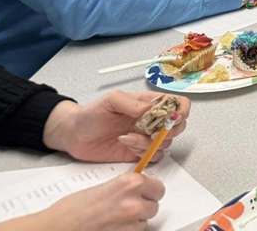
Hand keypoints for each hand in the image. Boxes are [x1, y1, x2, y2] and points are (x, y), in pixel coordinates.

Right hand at [0, 172, 164, 230]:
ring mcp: (130, 223)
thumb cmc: (73, 208)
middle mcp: (133, 202)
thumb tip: (140, 186)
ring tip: (116, 218)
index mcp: (129, 183)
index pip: (158, 187)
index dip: (151, 190)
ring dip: (136, 220)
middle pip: (155, 205)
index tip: (147, 191)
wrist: (57, 228)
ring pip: (145, 221)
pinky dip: (127, 230)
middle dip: (144, 205)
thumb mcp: (104, 187)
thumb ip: (126, 186)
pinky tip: (112, 227)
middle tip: (129, 206)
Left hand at [42, 92, 189, 162]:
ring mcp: (146, 137)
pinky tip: (126, 146)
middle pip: (178, 126)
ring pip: (166, 143)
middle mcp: (152, 120)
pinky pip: (154, 156)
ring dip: (149, 143)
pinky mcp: (138, 153)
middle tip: (151, 131)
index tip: (172, 117)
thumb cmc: (91, 113)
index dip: (182, 110)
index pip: (178, 103)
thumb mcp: (111, 100)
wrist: (74, 135)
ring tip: (127, 138)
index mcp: (150, 104)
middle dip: (168, 131)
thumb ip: (132, 103)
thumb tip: (151, 110)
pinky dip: (143, 153)